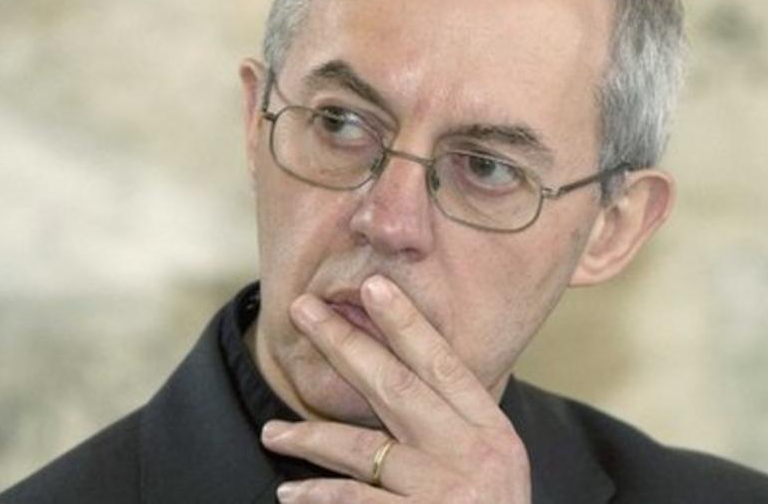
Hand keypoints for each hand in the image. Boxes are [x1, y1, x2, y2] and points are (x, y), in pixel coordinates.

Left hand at [260, 275, 530, 502]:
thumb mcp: (494, 468)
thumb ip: (456, 427)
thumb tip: (405, 374)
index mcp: (492, 434)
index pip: (444, 365)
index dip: (407, 323)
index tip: (372, 284)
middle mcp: (472, 456)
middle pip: (396, 388)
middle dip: (345, 345)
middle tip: (302, 311)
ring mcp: (445, 493)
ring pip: (363, 450)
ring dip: (310, 436)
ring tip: (273, 431)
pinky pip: (356, 503)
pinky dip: (320, 496)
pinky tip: (291, 493)